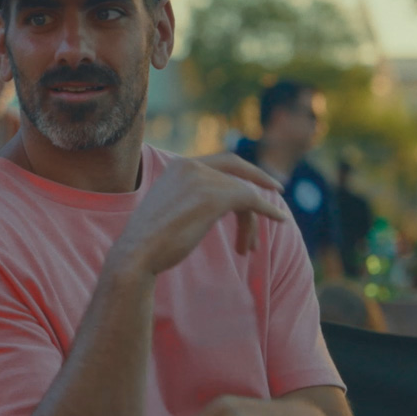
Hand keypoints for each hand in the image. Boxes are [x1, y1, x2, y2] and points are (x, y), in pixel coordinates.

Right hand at [105, 153, 286, 281]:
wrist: (136, 254)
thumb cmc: (148, 242)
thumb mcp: (169, 210)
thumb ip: (188, 199)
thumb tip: (207, 207)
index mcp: (177, 166)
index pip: (221, 161)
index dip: (244, 170)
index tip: (260, 181)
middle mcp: (190, 165)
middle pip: (236, 172)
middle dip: (259, 179)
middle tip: (278, 191)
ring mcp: (203, 180)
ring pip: (242, 193)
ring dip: (250, 221)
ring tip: (248, 248)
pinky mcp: (215, 197)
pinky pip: (251, 199)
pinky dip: (268, 210)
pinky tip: (280, 220)